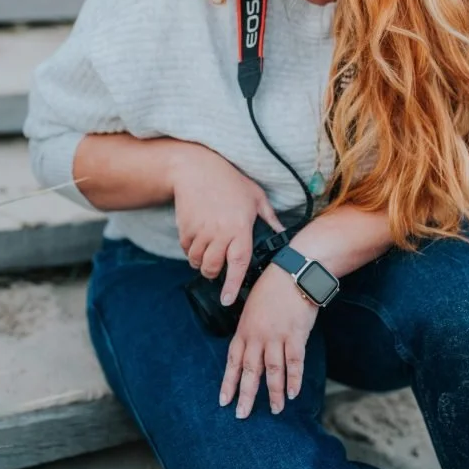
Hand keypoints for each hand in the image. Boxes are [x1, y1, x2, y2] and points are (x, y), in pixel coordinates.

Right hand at [170, 145, 283, 304]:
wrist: (196, 169)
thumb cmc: (230, 181)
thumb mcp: (256, 196)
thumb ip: (269, 217)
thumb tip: (283, 233)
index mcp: (240, 227)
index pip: (239, 263)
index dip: (233, 284)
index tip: (227, 300)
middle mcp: (220, 232)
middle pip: (213, 268)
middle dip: (214, 274)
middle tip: (217, 270)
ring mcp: (201, 231)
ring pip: (197, 262)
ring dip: (201, 263)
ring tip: (208, 252)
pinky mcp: (185, 228)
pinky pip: (186, 250)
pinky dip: (190, 250)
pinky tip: (198, 238)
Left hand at [219, 262, 318, 418]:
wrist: (292, 272)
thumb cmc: (272, 286)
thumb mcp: (252, 306)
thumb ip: (250, 328)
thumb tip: (248, 346)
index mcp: (245, 329)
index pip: (233, 361)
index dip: (229, 382)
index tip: (225, 401)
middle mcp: (258, 336)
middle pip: (250, 371)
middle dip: (246, 395)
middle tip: (243, 415)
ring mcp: (276, 336)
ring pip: (273, 371)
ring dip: (275, 392)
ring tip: (277, 409)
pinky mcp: (295, 335)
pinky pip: (294, 362)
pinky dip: (294, 379)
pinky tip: (294, 393)